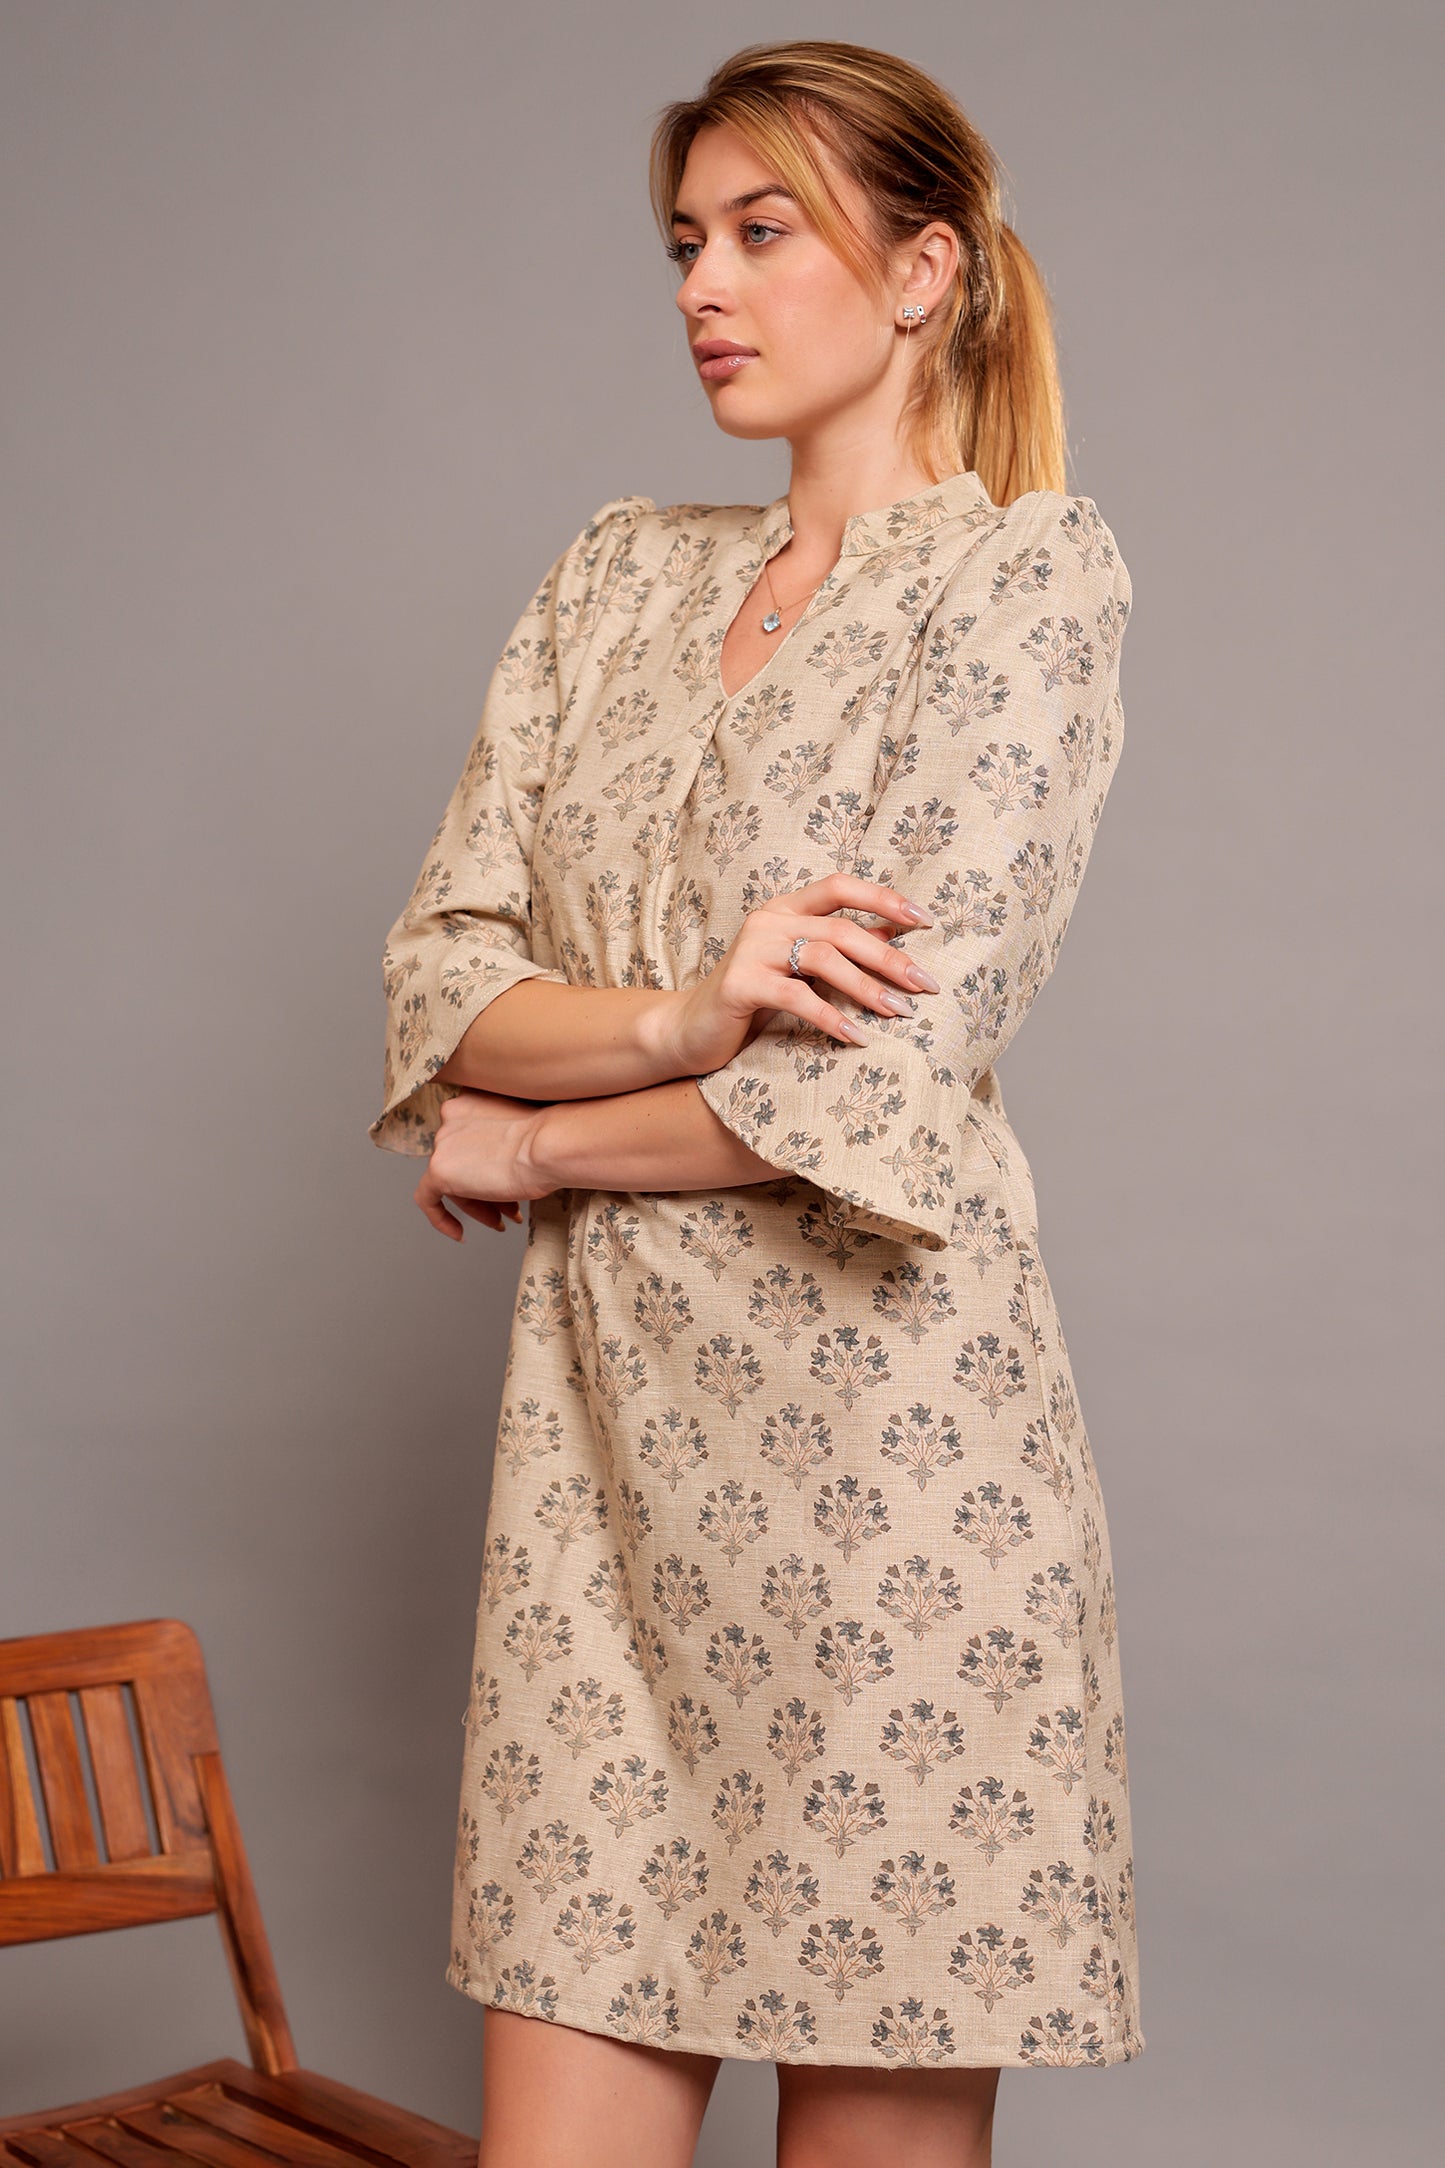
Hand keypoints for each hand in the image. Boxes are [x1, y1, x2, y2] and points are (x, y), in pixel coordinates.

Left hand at [413, 1086, 555, 1242]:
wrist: (550, 1145)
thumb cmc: (550, 1138)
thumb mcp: (524, 1130)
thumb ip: (503, 1142)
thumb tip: (499, 1170)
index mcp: (471, 1099)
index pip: (470, 1140)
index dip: (489, 1167)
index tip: (508, 1183)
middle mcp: (451, 1116)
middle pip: (461, 1163)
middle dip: (486, 1189)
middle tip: (509, 1209)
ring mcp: (442, 1142)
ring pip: (451, 1182)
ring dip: (478, 1204)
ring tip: (503, 1220)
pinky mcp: (438, 1169)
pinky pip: (427, 1199)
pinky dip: (440, 1218)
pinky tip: (458, 1232)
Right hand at [660, 876, 940, 1073]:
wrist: (690, 1029)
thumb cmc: (753, 998)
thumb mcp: (799, 968)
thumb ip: (839, 947)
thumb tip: (894, 933)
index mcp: (785, 908)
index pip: (841, 886)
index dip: (884, 899)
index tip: (926, 920)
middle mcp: (769, 920)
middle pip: (841, 929)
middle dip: (890, 957)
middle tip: (925, 985)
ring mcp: (752, 949)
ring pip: (824, 959)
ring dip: (868, 987)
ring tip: (899, 1013)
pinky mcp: (740, 984)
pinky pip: (797, 997)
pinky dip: (831, 1017)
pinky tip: (857, 1036)